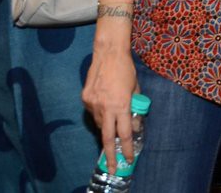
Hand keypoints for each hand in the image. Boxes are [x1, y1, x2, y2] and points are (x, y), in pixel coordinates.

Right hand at [83, 45, 138, 171]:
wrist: (108, 53)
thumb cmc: (126, 70)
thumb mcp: (135, 89)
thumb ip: (134, 108)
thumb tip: (134, 124)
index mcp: (121, 105)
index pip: (125, 133)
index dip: (128, 148)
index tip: (129, 159)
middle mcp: (105, 108)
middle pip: (107, 138)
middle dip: (110, 155)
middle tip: (114, 167)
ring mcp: (92, 104)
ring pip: (99, 124)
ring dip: (106, 127)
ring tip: (112, 119)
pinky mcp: (84, 99)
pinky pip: (93, 113)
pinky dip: (99, 114)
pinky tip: (104, 104)